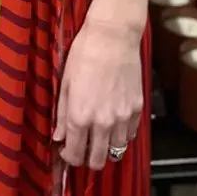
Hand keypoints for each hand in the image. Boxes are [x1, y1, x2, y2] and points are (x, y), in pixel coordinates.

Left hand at [53, 17, 142, 170]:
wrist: (113, 36)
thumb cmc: (85, 53)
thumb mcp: (65, 82)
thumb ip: (62, 113)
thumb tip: (59, 136)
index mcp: (80, 116)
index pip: (75, 154)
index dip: (70, 157)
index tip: (67, 151)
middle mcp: (103, 123)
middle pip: (98, 160)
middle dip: (88, 158)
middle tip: (84, 146)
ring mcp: (123, 118)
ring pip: (116, 151)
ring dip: (107, 147)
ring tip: (100, 134)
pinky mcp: (137, 109)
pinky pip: (131, 134)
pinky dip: (123, 135)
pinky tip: (115, 123)